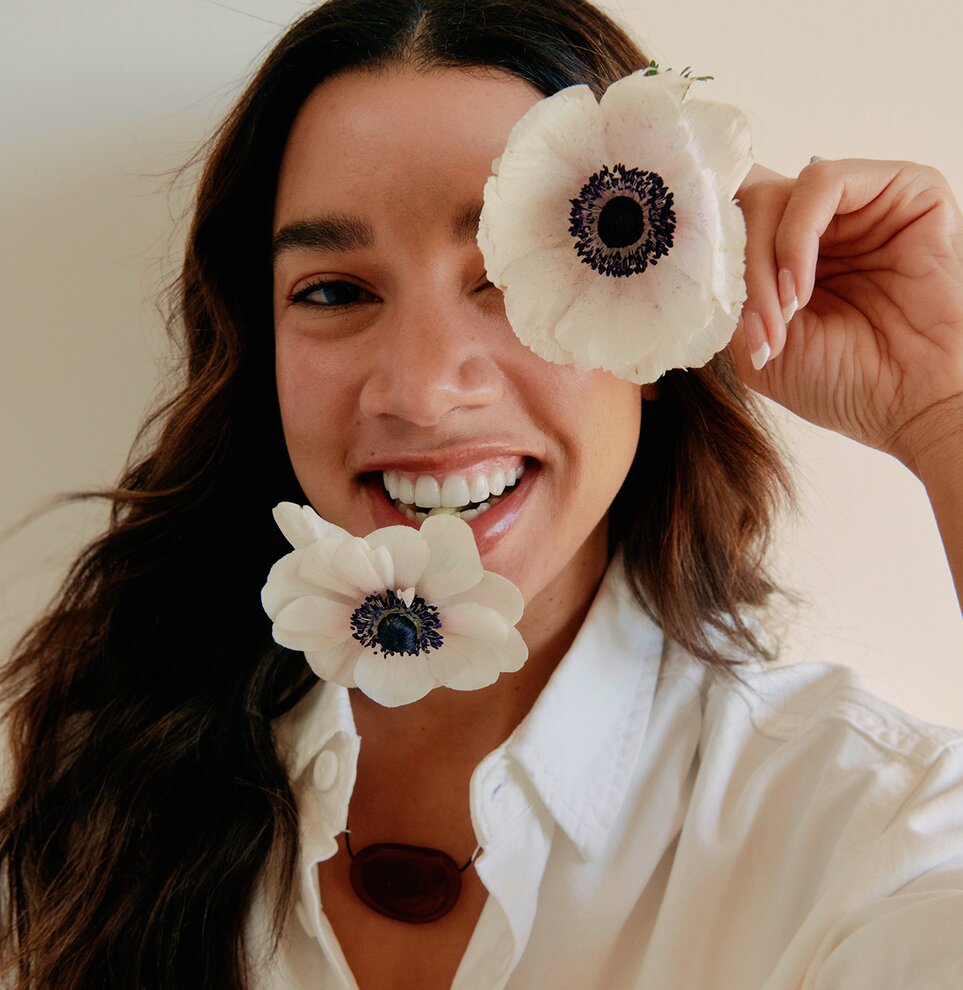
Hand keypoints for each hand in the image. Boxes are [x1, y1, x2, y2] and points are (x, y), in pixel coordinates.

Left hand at [729, 159, 962, 471]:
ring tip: (785, 312)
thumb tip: (698, 255)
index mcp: (786, 256)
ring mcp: (859, 203)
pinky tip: (802, 287)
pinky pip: (821, 181)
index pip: (729, 223)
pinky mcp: (902, 188)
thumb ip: (726, 298)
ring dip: (764, 257)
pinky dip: (796, 235)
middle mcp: (820, 224)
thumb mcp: (755, 349)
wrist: (911, 404)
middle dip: (738, 267)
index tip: (706, 307)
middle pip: (744, 206)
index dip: (708, 257)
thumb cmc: (842, 382)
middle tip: (761, 325)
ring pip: (774, 193)